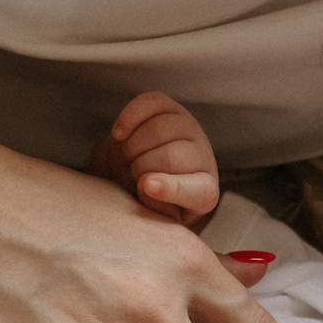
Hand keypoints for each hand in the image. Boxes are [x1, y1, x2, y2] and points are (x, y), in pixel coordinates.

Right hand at [88, 91, 218, 227]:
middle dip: (141, 167)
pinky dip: (130, 117)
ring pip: (160, 128)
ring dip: (133, 146)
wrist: (133, 177)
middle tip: (132, 175)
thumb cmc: (144, 203)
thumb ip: (153, 210)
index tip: (145, 186)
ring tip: (129, 158)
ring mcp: (188, 129)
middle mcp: (202, 158)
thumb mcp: (151, 219)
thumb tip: (147, 186)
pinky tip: (119, 134)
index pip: (198, 191)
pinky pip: (151, 104)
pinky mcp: (170, 108)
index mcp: (204, 193)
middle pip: (171, 155)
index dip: (172, 188)